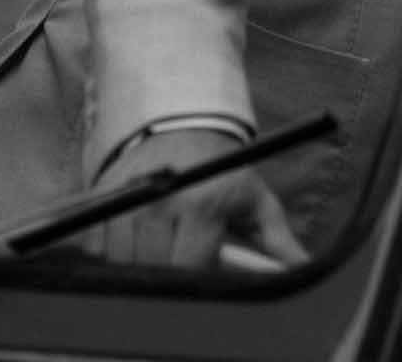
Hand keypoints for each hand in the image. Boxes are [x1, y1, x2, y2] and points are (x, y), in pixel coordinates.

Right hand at [93, 128, 308, 269]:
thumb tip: (303, 268)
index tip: (203, 270)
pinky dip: (114, 252)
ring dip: (141, 264)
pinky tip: (135, 238)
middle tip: (183, 253)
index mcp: (202, 203)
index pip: (190, 268)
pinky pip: (98, 249)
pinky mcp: (101, 199)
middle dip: (170, 271)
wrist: (181, 125)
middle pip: (155, 271)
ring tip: (162, 243)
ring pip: (124, 264)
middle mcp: (161, 201)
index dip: (197, 276)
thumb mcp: (254, 199)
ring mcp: (127, 200)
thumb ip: (277, 239)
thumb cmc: (222, 171)